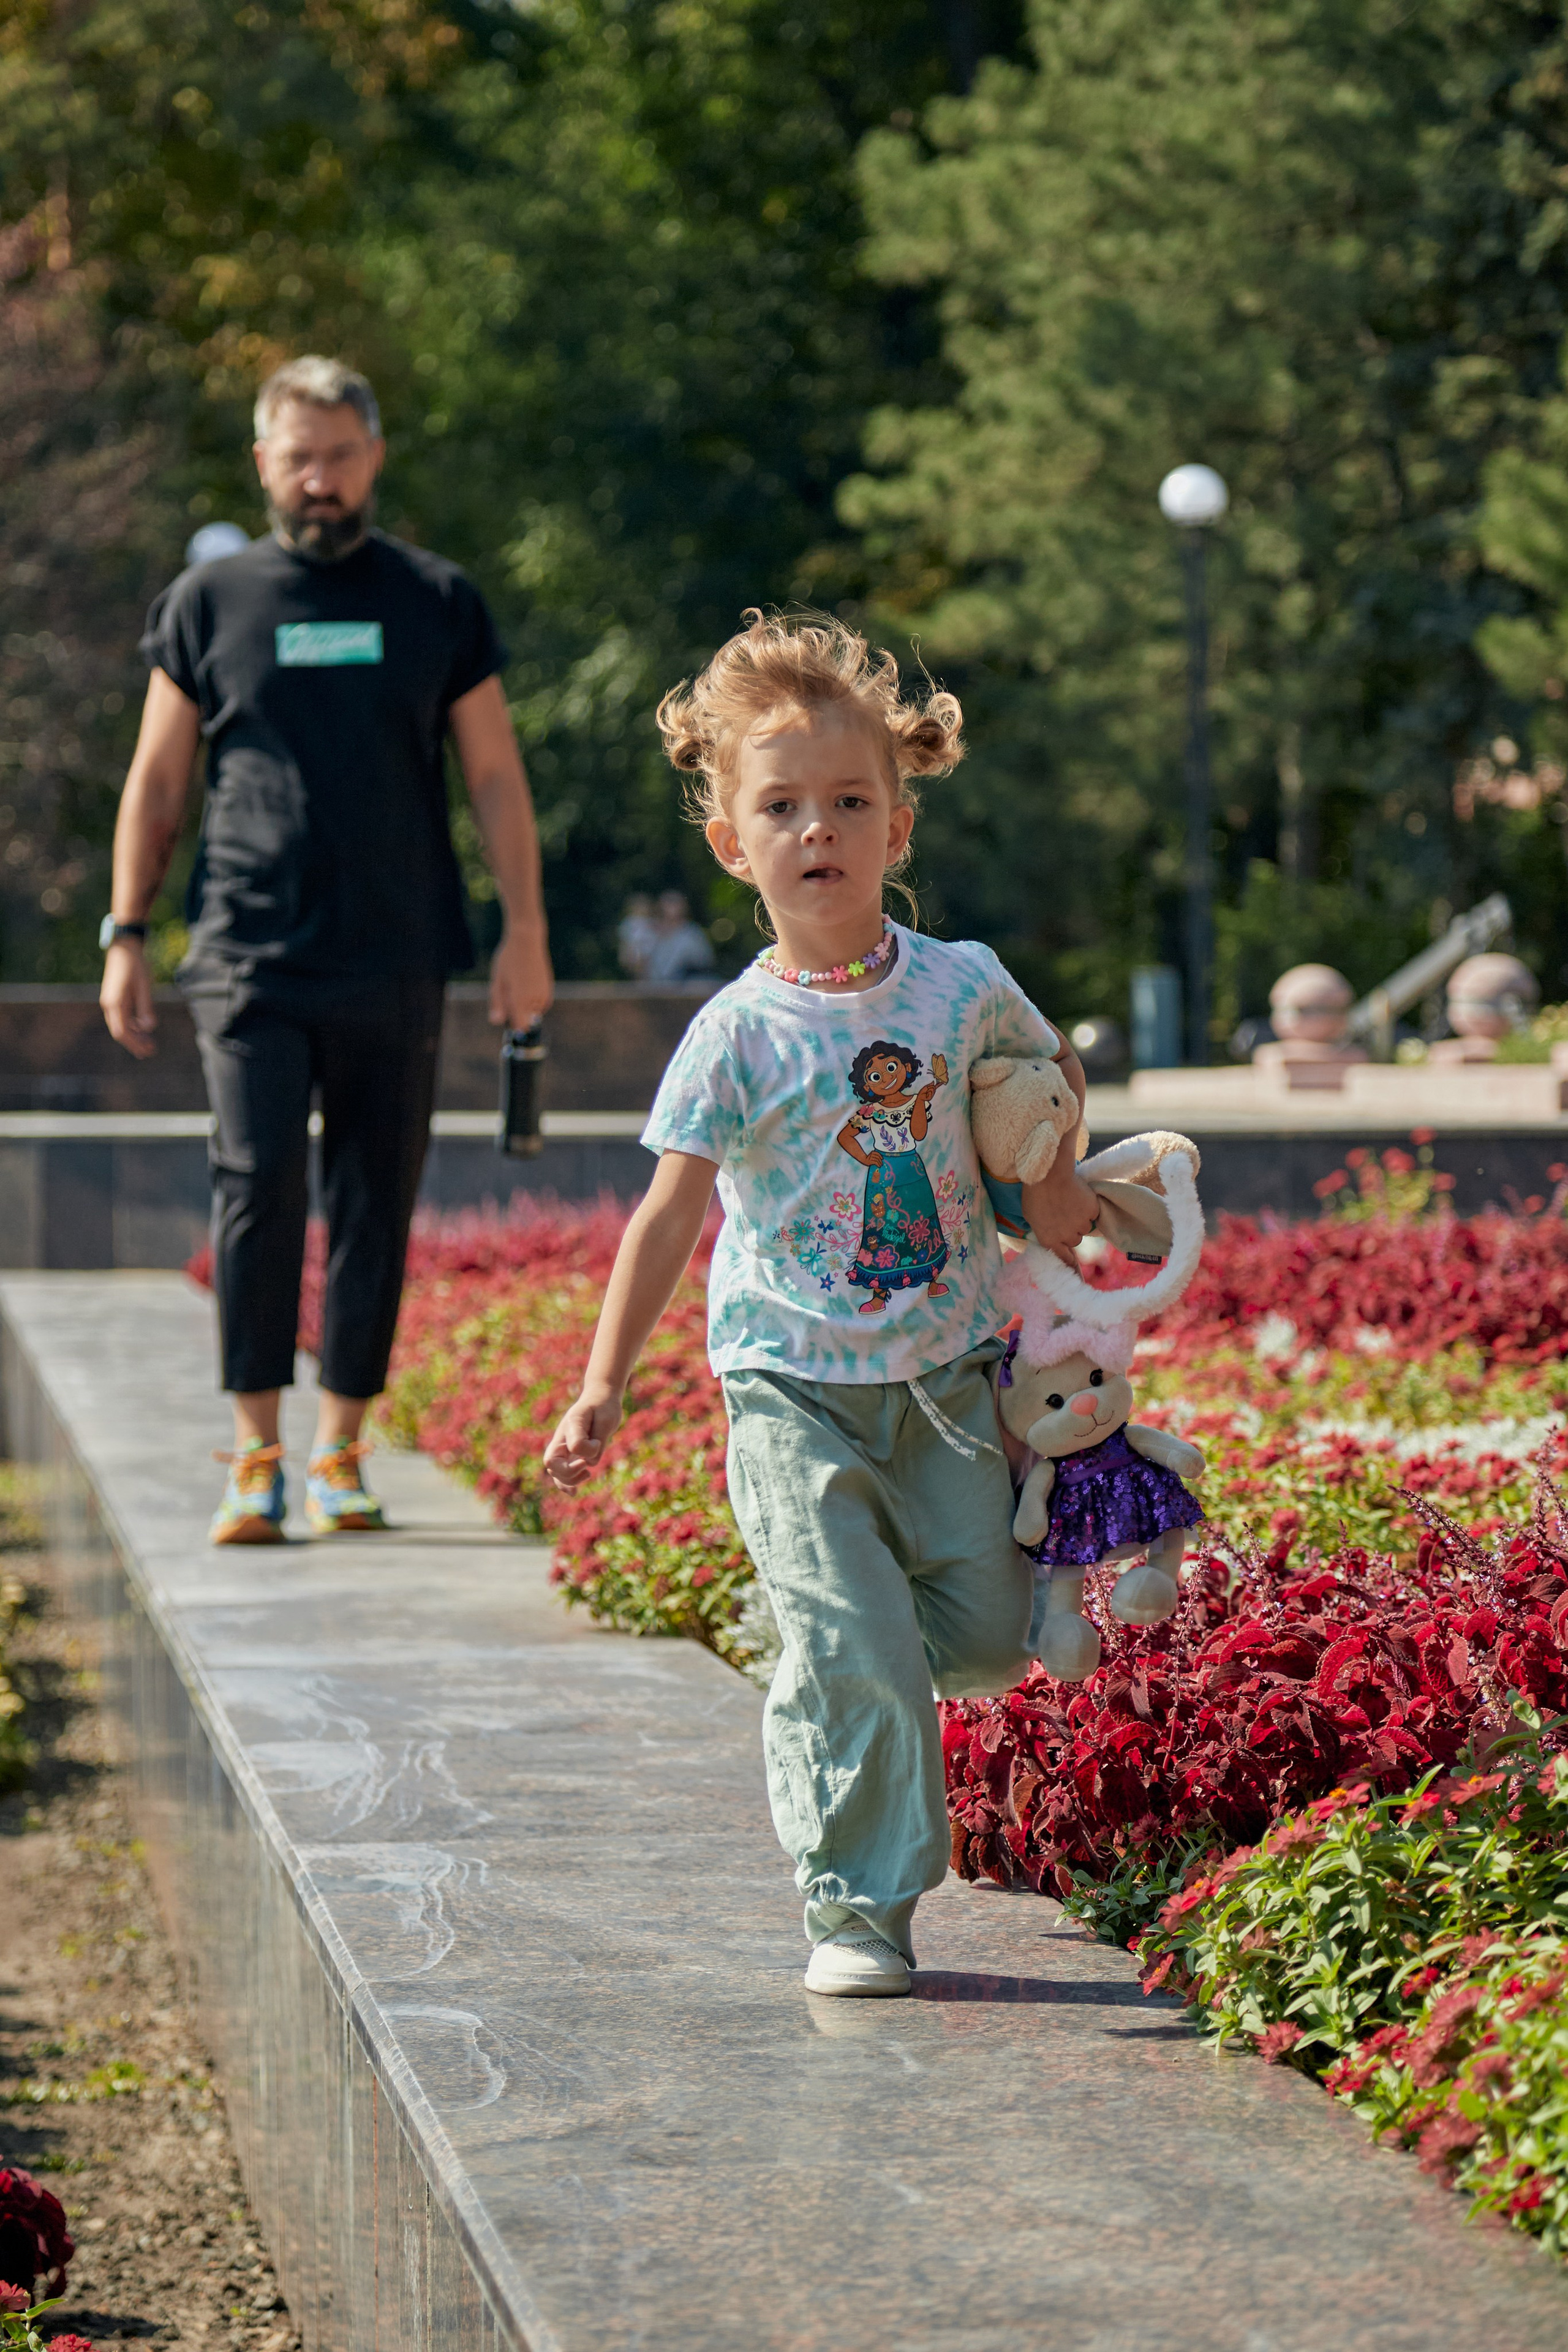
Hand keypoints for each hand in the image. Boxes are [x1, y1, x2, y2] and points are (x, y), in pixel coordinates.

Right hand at [100, 940, 157, 1059]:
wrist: (124, 948)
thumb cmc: (136, 965)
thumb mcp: (145, 985)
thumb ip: (146, 1007)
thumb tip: (148, 1028)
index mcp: (114, 1003)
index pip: (122, 1032)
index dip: (135, 1044)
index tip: (148, 1051)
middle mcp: (108, 1004)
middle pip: (120, 1032)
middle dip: (135, 1043)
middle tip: (150, 1052)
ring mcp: (109, 1002)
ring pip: (120, 1025)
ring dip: (134, 1036)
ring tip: (149, 1043)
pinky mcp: (113, 998)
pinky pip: (121, 1017)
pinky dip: (131, 1026)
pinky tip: (143, 1029)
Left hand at [489, 920, 553, 1028]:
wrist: (527, 941)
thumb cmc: (508, 960)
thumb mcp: (497, 981)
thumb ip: (497, 1003)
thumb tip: (496, 1022)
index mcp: (520, 999)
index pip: (519, 1027)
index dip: (511, 1025)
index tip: (505, 1014)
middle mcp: (535, 1000)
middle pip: (524, 1020)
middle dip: (515, 1012)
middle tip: (508, 991)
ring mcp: (544, 996)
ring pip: (532, 1013)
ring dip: (523, 1006)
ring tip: (517, 984)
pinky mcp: (548, 991)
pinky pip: (539, 1006)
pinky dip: (531, 1001)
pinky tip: (525, 984)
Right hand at [543, 1390, 622, 1488]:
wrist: (601, 1399)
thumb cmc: (604, 1407)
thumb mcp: (605, 1418)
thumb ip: (597, 1438)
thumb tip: (589, 1462)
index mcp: (570, 1426)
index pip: (571, 1447)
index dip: (583, 1454)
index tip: (595, 1446)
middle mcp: (563, 1438)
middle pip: (552, 1464)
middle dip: (569, 1472)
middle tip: (586, 1465)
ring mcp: (564, 1447)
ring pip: (556, 1472)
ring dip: (570, 1480)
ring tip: (587, 1474)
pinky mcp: (571, 1454)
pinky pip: (562, 1474)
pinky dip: (566, 1484)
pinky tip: (573, 1493)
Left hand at [916, 1082, 937, 1107]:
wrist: (920, 1097)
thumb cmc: (922, 1092)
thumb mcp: (926, 1087)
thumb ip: (930, 1084)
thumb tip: (933, 1081)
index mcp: (932, 1089)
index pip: (936, 1086)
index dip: (939, 1084)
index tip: (942, 1082)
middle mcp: (933, 1091)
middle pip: (933, 1086)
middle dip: (930, 1087)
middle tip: (926, 1090)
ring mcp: (932, 1094)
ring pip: (932, 1089)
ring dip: (928, 1090)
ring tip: (926, 1092)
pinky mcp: (931, 1096)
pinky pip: (930, 1092)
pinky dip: (928, 1092)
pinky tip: (926, 1095)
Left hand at [1021, 1161, 1101, 1267]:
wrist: (1049, 1175)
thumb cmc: (1033, 1193)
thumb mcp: (1030, 1216)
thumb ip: (1041, 1228)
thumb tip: (1047, 1230)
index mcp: (1049, 1240)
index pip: (1063, 1258)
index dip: (1069, 1260)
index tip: (1073, 1262)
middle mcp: (1066, 1236)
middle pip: (1075, 1240)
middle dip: (1072, 1231)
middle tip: (1066, 1216)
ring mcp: (1081, 1224)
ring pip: (1085, 1227)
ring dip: (1081, 1219)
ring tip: (1072, 1204)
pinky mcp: (1092, 1211)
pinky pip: (1093, 1213)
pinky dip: (1089, 1207)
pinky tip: (1079, 1197)